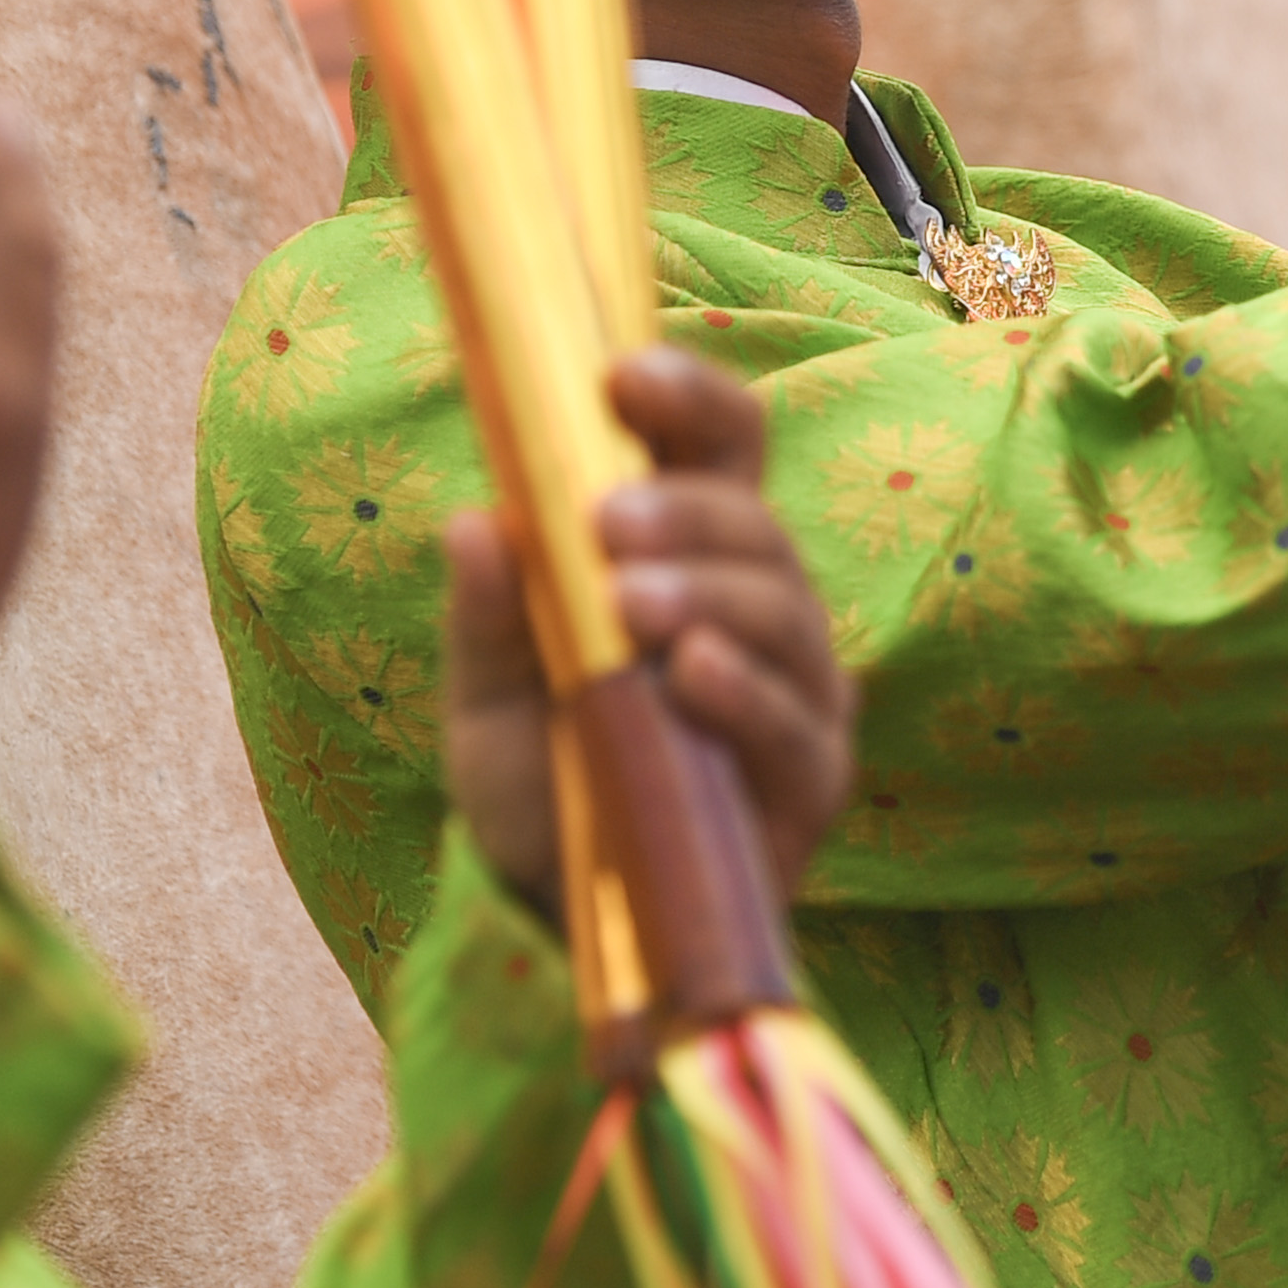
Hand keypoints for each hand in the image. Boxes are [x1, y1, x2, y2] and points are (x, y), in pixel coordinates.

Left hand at [444, 346, 854, 924]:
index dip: (687, 399)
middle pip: (756, 524)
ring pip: (785, 612)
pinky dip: (746, 692)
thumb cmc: (538, 777)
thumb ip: (489, 614)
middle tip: (605, 523)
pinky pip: (796, 723)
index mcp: (692, 555)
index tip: (618, 378)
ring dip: (710, 594)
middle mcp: (760, 609)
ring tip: (630, 602)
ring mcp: (797, 691)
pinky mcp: (810, 779)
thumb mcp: (487, 693)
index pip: (720, 447)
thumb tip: (477, 520)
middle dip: (686, 514)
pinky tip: (692, 672)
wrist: (556, 909)